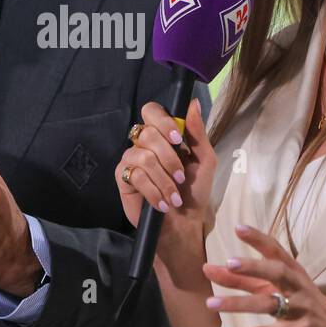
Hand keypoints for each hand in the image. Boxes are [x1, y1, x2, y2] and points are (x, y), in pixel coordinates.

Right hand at [115, 97, 215, 259]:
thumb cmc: (194, 191)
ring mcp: (130, 159)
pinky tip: (162, 203)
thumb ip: (197, 133)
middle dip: (168, 157)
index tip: (178, 139)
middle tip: (180, 176)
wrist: (184, 223)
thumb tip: (193, 103)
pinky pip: (134, 175)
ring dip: (163, 179)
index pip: (152, 111)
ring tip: (174, 195)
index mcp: (163, 135)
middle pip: (146, 133)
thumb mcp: (204, 161)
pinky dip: (153, 191)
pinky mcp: (122, 178)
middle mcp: (144, 143)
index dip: (163, 121)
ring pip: (142, 156)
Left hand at [201, 224, 325, 326]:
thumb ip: (249, 280)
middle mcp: (299, 287)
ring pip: (268, 304)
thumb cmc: (306, 308)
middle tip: (228, 263)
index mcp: (294, 273)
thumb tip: (213, 269)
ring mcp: (302, 310)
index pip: (277, 251)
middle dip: (253, 267)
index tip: (238, 228)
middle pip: (277, 272)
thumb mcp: (283, 290)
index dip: (259, 239)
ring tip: (211, 303)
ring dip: (238, 303)